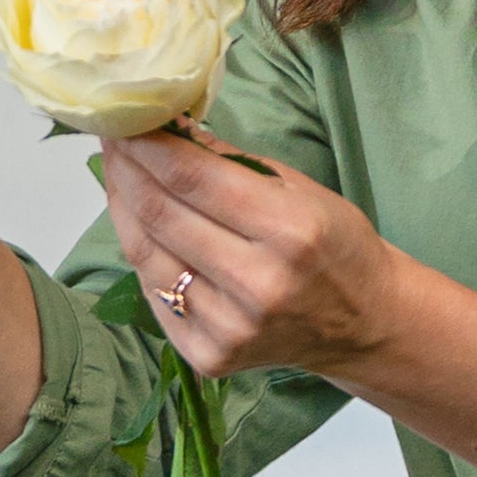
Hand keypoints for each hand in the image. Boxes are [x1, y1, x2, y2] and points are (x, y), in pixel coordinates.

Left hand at [99, 129, 407, 388]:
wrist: (364, 324)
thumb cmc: (336, 246)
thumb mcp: (299, 188)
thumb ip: (231, 162)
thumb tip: (169, 127)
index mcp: (290, 231)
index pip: (192, 178)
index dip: (147, 145)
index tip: (124, 120)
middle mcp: (257, 283)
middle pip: (161, 214)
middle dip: (126, 169)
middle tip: (112, 140)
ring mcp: (229, 327)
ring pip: (145, 255)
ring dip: (122, 208)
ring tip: (118, 176)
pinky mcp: (209, 356)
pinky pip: (153, 295)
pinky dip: (140, 254)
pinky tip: (138, 226)